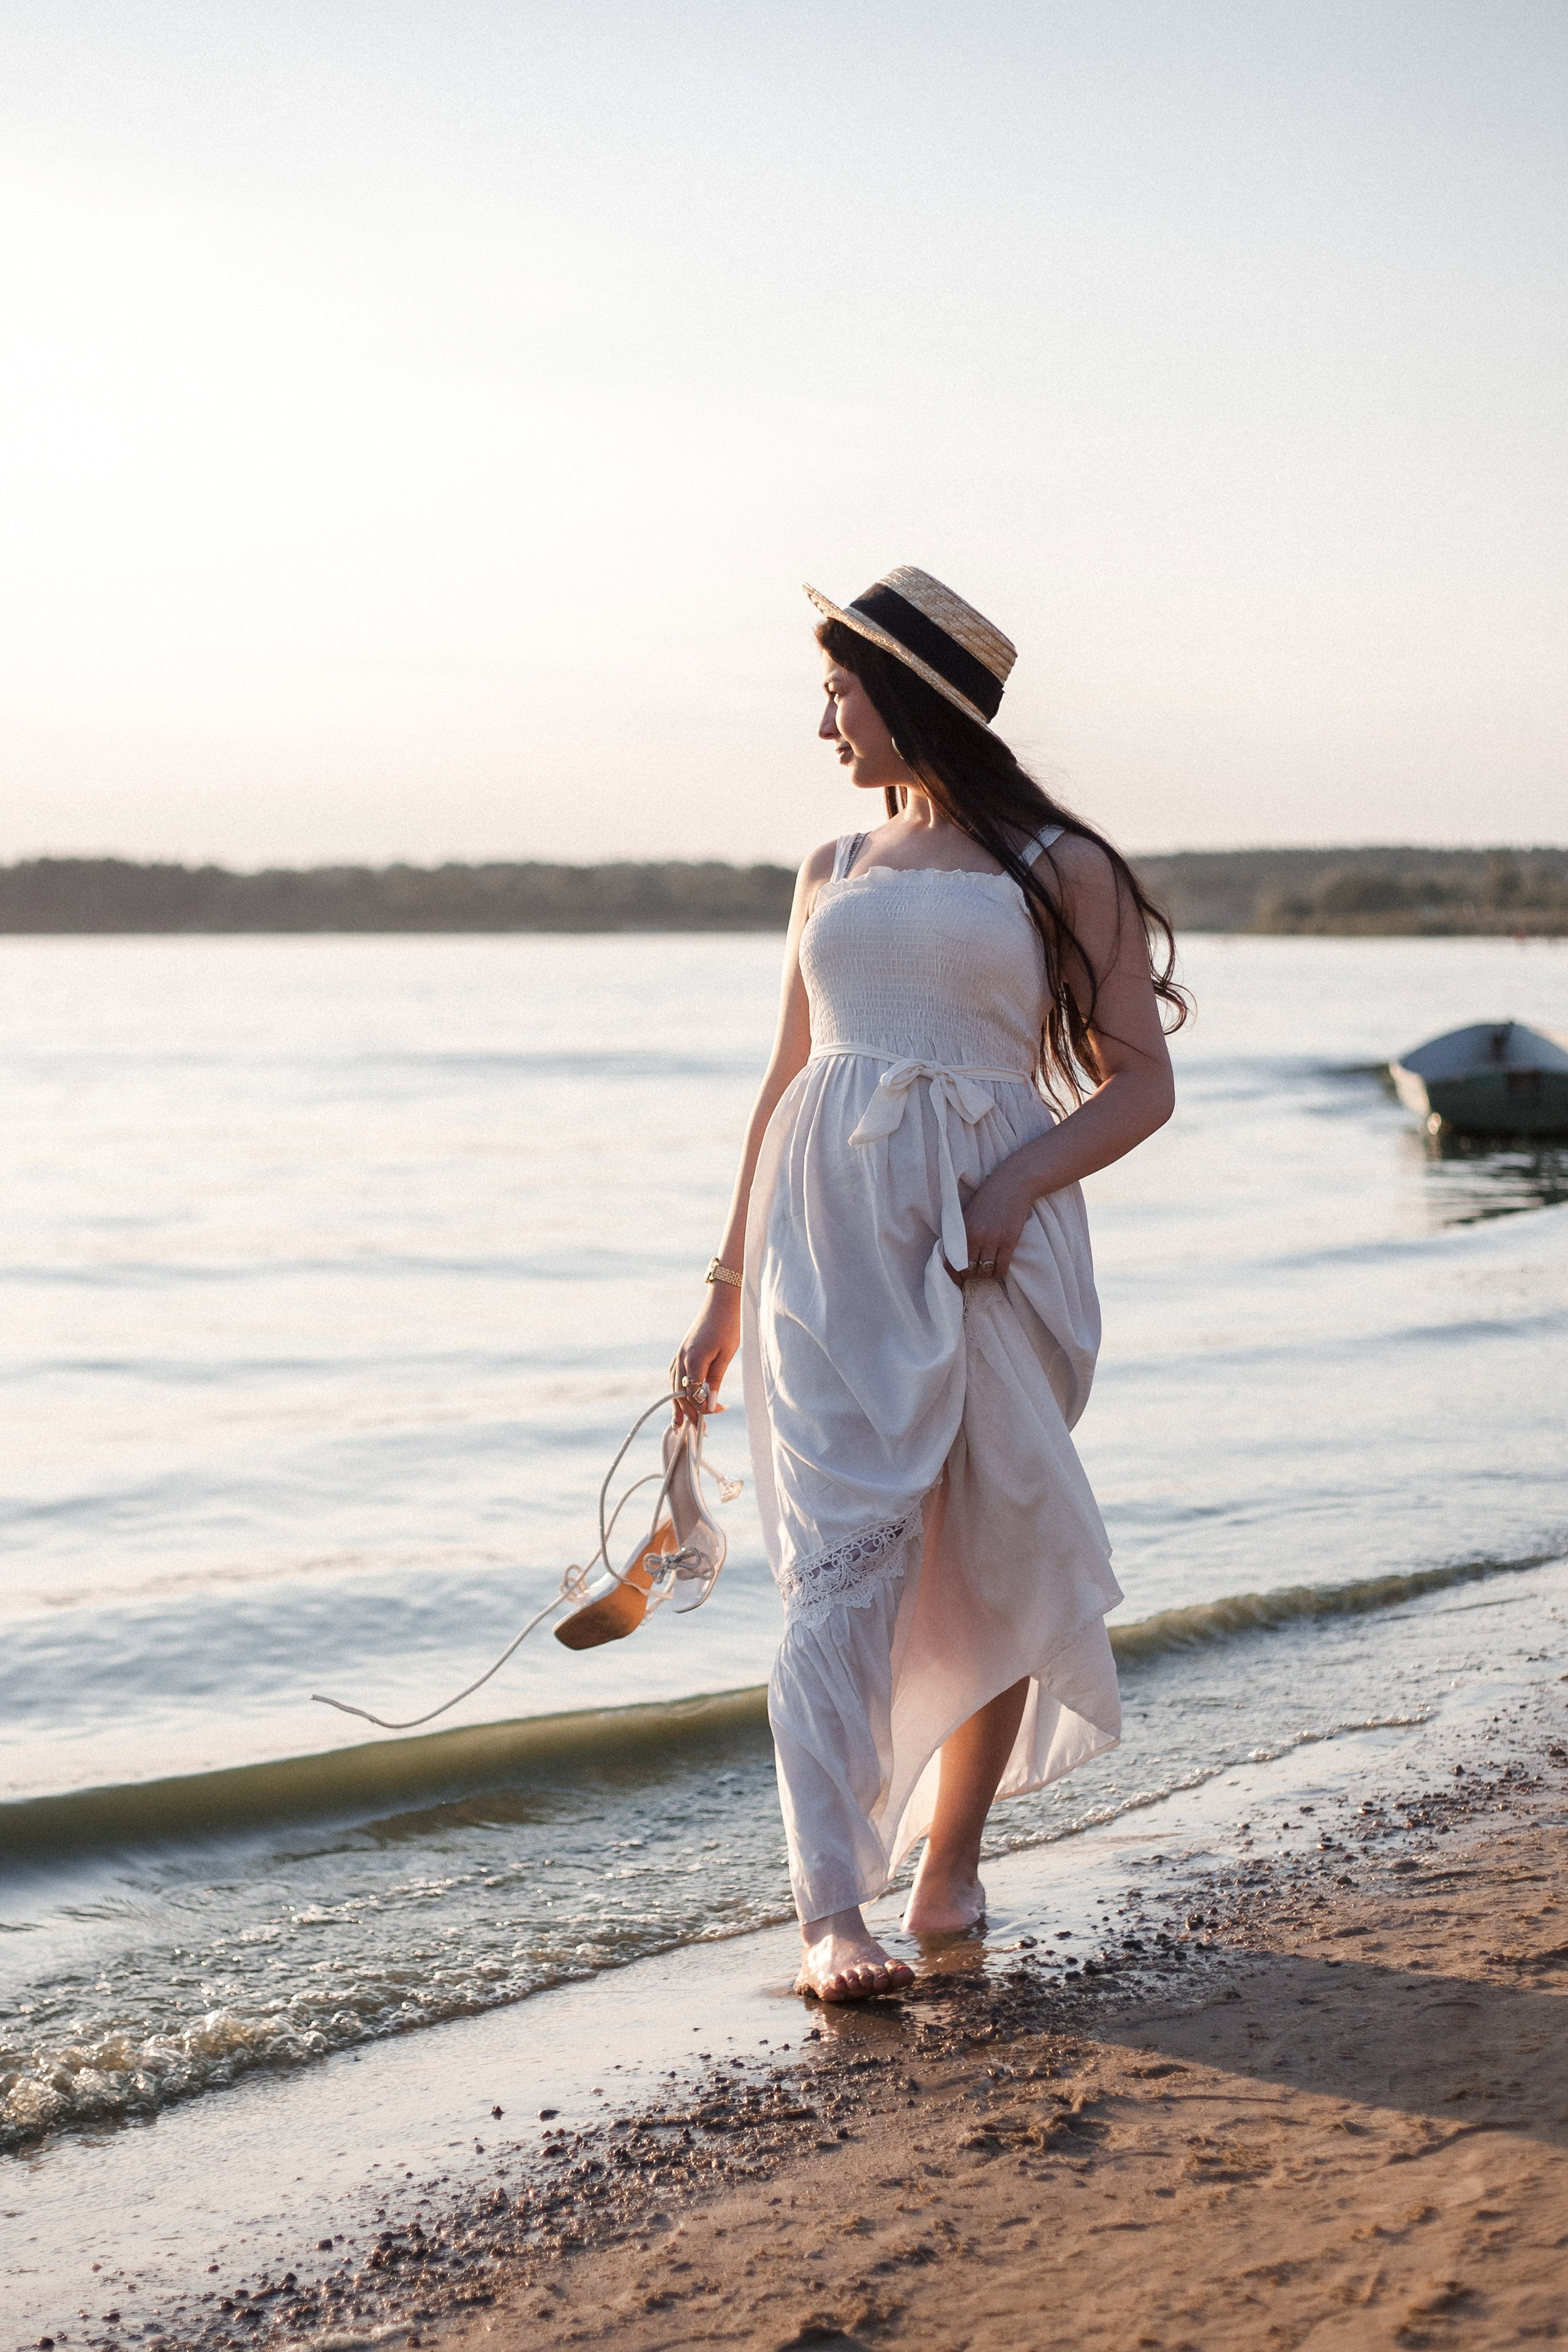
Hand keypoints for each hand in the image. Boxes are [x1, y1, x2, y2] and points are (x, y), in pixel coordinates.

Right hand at [671, 1286, 740, 1425]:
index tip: (716, 1414)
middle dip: (688, 1412)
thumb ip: (715, 1380)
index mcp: (694, 1359)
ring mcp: (680, 1353)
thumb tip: (709, 1405)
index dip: (702, 1408)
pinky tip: (679, 1395)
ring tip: (679, 1422)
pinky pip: (675, 1374)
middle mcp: (682, 1357)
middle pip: (680, 1392)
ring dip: (678, 1403)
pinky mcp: (682, 1350)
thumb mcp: (726, 1354)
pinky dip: (677, 1388)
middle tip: (697, 1429)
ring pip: (675, 1384)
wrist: (723, 1300)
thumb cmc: (729, 1325)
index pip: (693, 1394)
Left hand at [953, 1160, 1036, 1286]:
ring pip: (985, 1272)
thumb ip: (961, 1233)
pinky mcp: (1009, 1242)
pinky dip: (1000, 1273)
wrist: (1013, 1184)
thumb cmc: (988, 1197)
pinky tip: (1000, 1268)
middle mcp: (975, 1237)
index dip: (954, 1276)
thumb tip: (955, 1255)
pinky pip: (1001, 1268)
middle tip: (976, 1273)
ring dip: (986, 1275)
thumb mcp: (967, 1213)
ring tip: (988, 1270)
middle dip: (971, 1275)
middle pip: (968, 1270)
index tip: (959, 1280)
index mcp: (962, 1230)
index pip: (952, 1262)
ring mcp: (992, 1240)